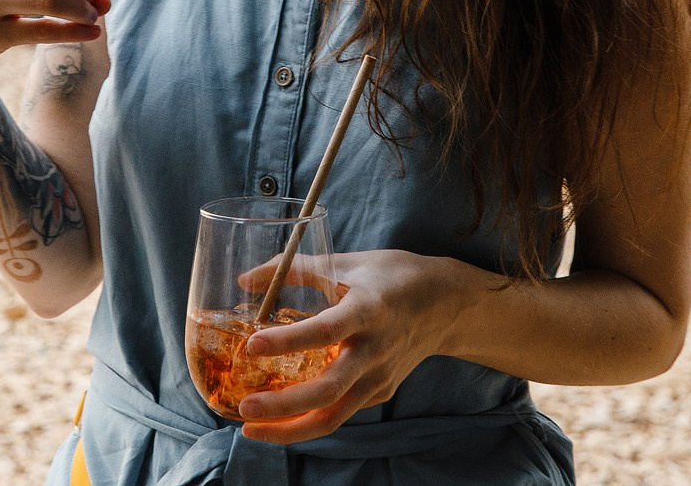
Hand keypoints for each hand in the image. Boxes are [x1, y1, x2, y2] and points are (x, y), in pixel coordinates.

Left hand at [235, 250, 466, 444]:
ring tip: (251, 429)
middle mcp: (375, 350)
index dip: (288, 340)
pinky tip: (277, 418)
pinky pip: (340, 412)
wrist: (445, 305)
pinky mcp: (380, 392)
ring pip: (334, 416)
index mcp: (368, 310)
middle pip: (329, 390)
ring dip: (291, 429)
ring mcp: (379, 377)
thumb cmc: (391, 276)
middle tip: (245, 408)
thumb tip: (244, 281)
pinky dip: (307, 420)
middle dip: (284, 406)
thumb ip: (296, 269)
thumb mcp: (346, 262)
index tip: (252, 345)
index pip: (326, 330)